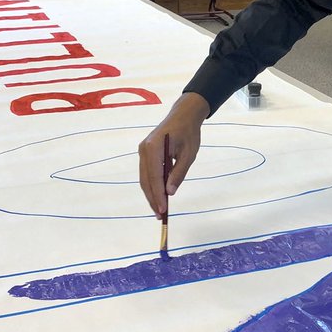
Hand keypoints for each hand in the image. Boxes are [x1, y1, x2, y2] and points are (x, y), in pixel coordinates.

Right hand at [138, 93, 209, 216]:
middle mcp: (144, 149)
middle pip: (145, 180)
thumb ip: (178, 173)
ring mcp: (143, 151)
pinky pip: (147, 173)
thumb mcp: (188, 155)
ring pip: (144, 178)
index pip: (154, 176)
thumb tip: (169, 192)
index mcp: (154, 147)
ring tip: (159, 210)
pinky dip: (152, 185)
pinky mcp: (145, 153)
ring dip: (151, 194)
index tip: (163, 210)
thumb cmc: (188, 133)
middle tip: (160, 216)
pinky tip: (158, 196)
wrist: (183, 115)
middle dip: (152, 198)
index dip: (158, 195)